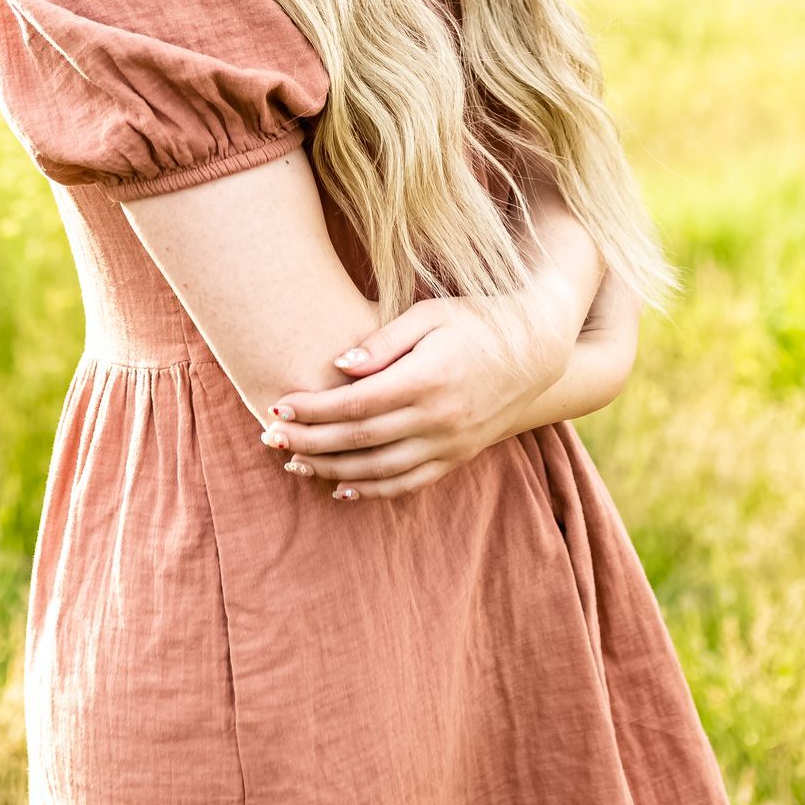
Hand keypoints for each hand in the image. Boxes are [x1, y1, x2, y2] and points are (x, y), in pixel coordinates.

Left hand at [257, 293, 566, 502]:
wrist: (537, 351)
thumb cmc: (476, 320)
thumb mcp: (430, 314)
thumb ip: (383, 341)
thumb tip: (339, 366)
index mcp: (427, 379)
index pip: (356, 404)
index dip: (313, 410)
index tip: (278, 406)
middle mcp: (439, 419)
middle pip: (360, 441)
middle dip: (309, 442)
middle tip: (268, 438)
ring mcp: (450, 444)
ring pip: (380, 470)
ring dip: (332, 471)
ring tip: (293, 464)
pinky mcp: (458, 457)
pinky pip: (409, 484)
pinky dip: (372, 490)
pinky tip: (340, 486)